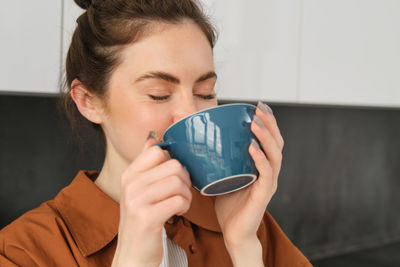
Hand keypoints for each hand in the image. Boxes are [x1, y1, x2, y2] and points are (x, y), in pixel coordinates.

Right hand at [112, 135, 191, 266]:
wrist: (133, 254)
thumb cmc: (142, 219)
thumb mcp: (139, 189)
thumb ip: (146, 164)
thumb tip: (152, 137)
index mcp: (129, 174)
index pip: (158, 151)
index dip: (174, 162)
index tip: (174, 176)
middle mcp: (130, 184)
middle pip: (174, 166)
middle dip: (185, 180)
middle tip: (181, 193)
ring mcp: (137, 201)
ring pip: (178, 182)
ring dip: (186, 195)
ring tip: (180, 204)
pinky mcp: (147, 218)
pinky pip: (179, 200)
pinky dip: (184, 207)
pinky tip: (177, 213)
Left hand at [215, 101, 283, 251]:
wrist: (234, 233)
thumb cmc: (227, 205)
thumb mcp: (221, 176)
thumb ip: (215, 161)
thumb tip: (193, 144)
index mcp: (260, 165)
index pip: (268, 140)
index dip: (266, 122)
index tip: (256, 106)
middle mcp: (268, 171)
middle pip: (276, 142)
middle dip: (269, 123)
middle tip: (259, 108)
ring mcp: (268, 182)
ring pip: (275, 154)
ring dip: (266, 137)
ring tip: (255, 123)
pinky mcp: (264, 194)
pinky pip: (266, 173)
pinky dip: (260, 159)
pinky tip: (252, 148)